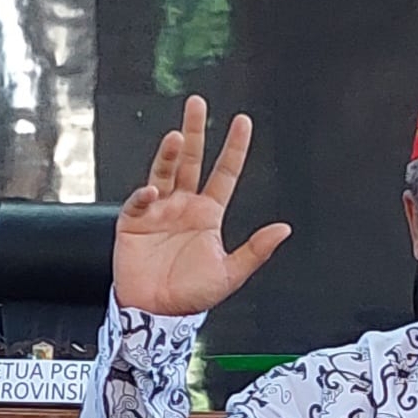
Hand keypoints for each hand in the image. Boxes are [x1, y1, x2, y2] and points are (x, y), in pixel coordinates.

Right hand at [113, 96, 290, 314]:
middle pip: (192, 161)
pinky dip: (145, 195)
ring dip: (170, 155)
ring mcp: (158, 210)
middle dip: (196, 132)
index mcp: (209, 214)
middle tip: (197, 104)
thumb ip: (256, 250)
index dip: (234, 149)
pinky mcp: (133, 223)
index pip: (225, 173)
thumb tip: (284, 229)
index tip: (242, 122)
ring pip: (165, 172)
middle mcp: (184, 205)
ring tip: (178, 138)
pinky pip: (139, 202)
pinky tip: (152, 192)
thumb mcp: (231, 273)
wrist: (158, 313)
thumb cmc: (192, 294)